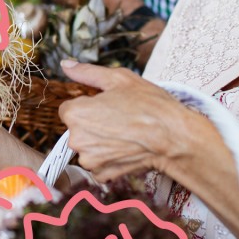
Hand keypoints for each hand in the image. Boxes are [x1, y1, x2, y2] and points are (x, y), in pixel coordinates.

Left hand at [57, 60, 192, 182]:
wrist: (172, 136)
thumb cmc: (148, 105)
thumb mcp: (118, 79)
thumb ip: (86, 72)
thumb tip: (66, 64)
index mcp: (76, 113)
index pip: (69, 109)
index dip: (87, 105)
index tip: (106, 106)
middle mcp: (77, 139)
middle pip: (77, 128)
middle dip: (92, 124)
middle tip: (118, 118)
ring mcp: (90, 160)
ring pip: (88, 147)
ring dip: (100, 142)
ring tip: (124, 133)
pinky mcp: (103, 174)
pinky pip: (98, 164)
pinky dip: (108, 158)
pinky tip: (125, 148)